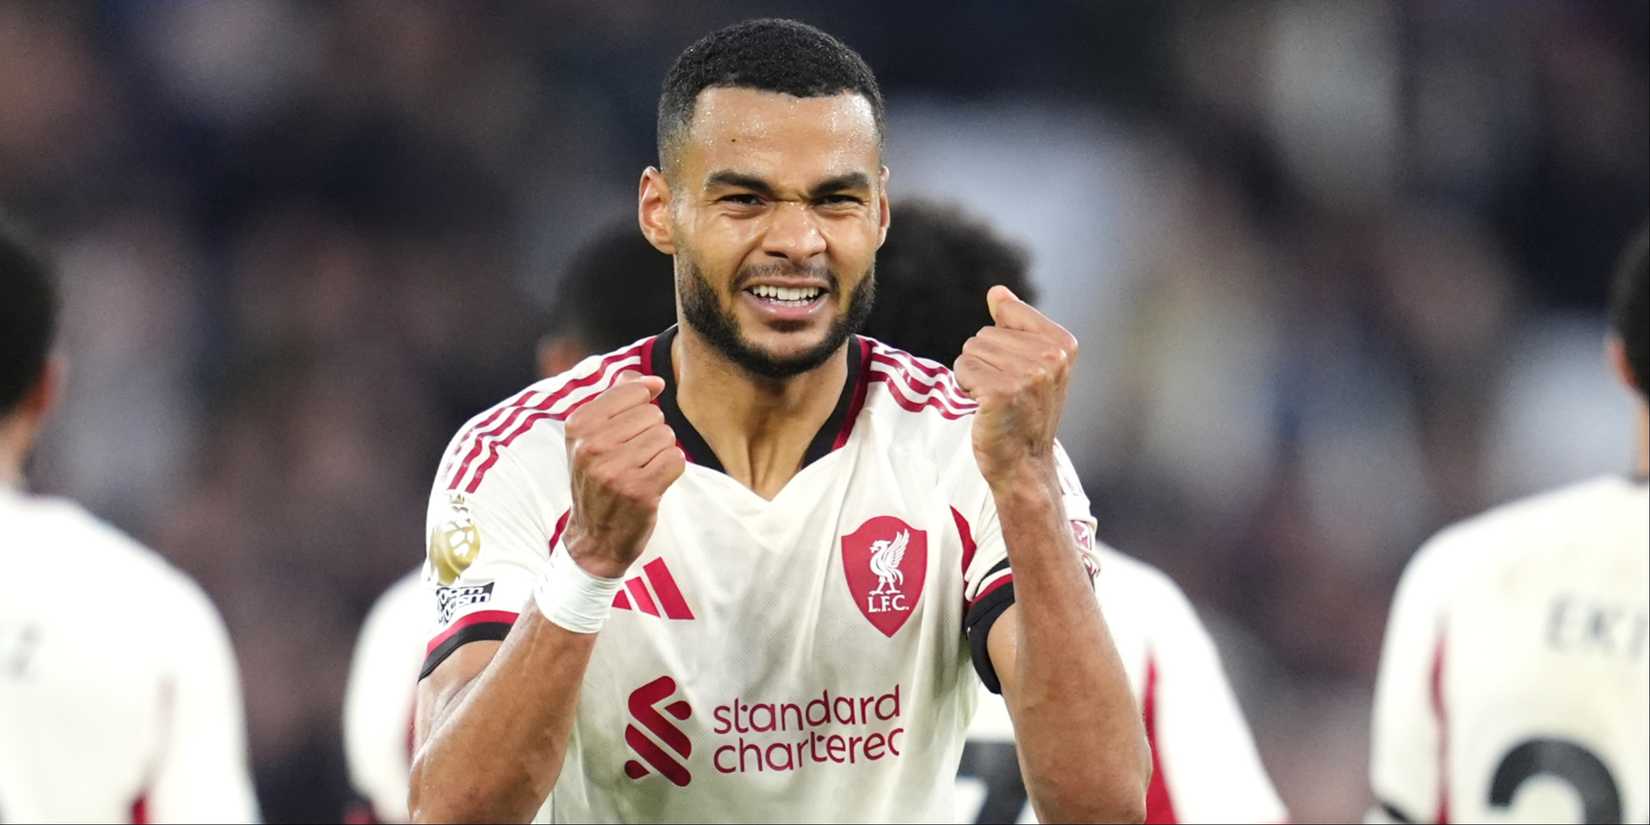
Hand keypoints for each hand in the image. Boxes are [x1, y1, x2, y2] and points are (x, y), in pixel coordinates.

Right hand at [561, 372, 685, 577]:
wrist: (593, 538)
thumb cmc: (598, 481)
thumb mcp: (591, 438)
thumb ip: (616, 400)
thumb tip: (652, 380)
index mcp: (578, 426)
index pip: (632, 390)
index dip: (643, 405)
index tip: (631, 428)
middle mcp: (592, 446)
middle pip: (653, 414)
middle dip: (651, 434)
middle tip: (632, 459)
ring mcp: (615, 469)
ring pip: (666, 436)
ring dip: (661, 453)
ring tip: (641, 471)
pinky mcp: (640, 491)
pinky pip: (677, 460)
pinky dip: (671, 470)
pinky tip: (653, 482)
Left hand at [954, 285, 1078, 485]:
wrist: (1024, 463)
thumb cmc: (1024, 412)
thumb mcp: (1031, 363)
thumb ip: (1015, 324)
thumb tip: (997, 292)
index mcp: (1063, 343)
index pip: (1007, 311)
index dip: (1001, 343)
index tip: (1019, 374)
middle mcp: (1051, 357)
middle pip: (984, 334)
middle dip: (985, 362)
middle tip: (1005, 393)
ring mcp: (1028, 375)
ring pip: (971, 350)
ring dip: (974, 376)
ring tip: (995, 400)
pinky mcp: (1002, 391)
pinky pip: (963, 370)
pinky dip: (965, 388)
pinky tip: (984, 408)